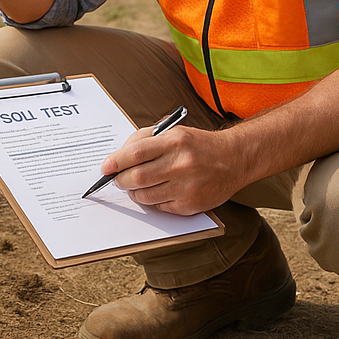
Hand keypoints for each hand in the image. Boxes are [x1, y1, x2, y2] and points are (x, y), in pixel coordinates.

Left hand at [102, 125, 245, 215]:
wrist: (233, 159)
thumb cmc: (198, 145)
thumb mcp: (173, 132)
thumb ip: (145, 140)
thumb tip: (119, 158)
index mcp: (174, 141)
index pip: (135, 153)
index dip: (116, 162)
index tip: (105, 168)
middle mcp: (181, 164)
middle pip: (137, 178)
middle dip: (121, 181)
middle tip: (117, 180)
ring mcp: (186, 187)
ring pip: (145, 196)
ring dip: (134, 193)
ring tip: (135, 186)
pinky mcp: (190, 205)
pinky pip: (159, 207)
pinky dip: (152, 201)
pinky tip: (157, 191)